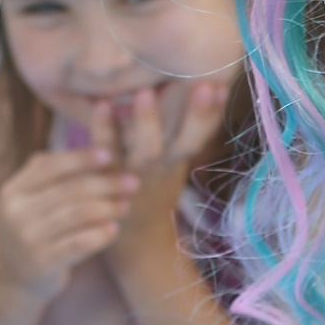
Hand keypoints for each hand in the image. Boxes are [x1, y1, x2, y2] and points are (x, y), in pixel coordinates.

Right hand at [0, 145, 139, 295]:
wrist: (14, 277)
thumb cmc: (35, 230)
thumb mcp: (32, 201)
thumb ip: (55, 178)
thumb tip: (98, 151)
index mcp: (15, 190)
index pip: (49, 166)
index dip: (80, 158)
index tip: (109, 154)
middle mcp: (17, 211)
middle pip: (68, 190)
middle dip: (105, 184)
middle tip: (132, 182)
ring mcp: (28, 237)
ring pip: (75, 215)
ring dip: (107, 208)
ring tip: (126, 205)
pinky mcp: (43, 262)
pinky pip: (77, 243)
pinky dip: (99, 235)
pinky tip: (114, 229)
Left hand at [93, 78, 231, 239]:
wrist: (132, 238)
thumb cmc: (152, 189)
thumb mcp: (172, 162)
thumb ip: (177, 130)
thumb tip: (184, 85)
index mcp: (178, 160)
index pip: (203, 135)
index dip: (213, 114)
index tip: (221, 86)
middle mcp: (162, 167)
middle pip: (185, 142)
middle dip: (197, 115)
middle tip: (203, 86)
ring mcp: (136, 174)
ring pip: (147, 150)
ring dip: (147, 121)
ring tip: (146, 92)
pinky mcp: (107, 176)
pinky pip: (107, 151)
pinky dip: (104, 128)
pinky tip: (102, 104)